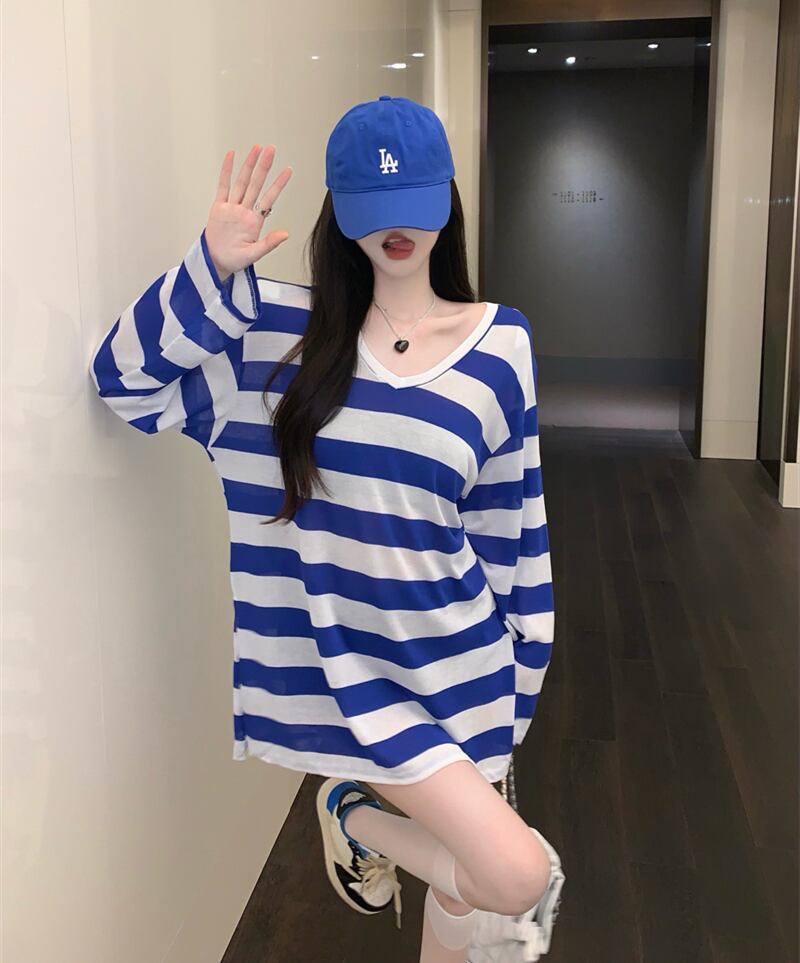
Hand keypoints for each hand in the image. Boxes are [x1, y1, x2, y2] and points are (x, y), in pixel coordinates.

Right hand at [205, 144, 291, 280]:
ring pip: (241, 182)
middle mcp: (244, 211)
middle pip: (256, 184)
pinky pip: (223, 186)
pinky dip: (226, 171)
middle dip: (264, 167)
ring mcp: (232, 207)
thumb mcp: (253, 254)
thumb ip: (269, 243)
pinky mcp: (218, 208)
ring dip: (249, 165)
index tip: (288, 171)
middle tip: (271, 149)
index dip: (278, 184)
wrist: (216, 262)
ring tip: (256, 149)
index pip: (269, 199)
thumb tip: (286, 234)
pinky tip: (231, 156)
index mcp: (254, 221)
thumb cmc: (234, 259)